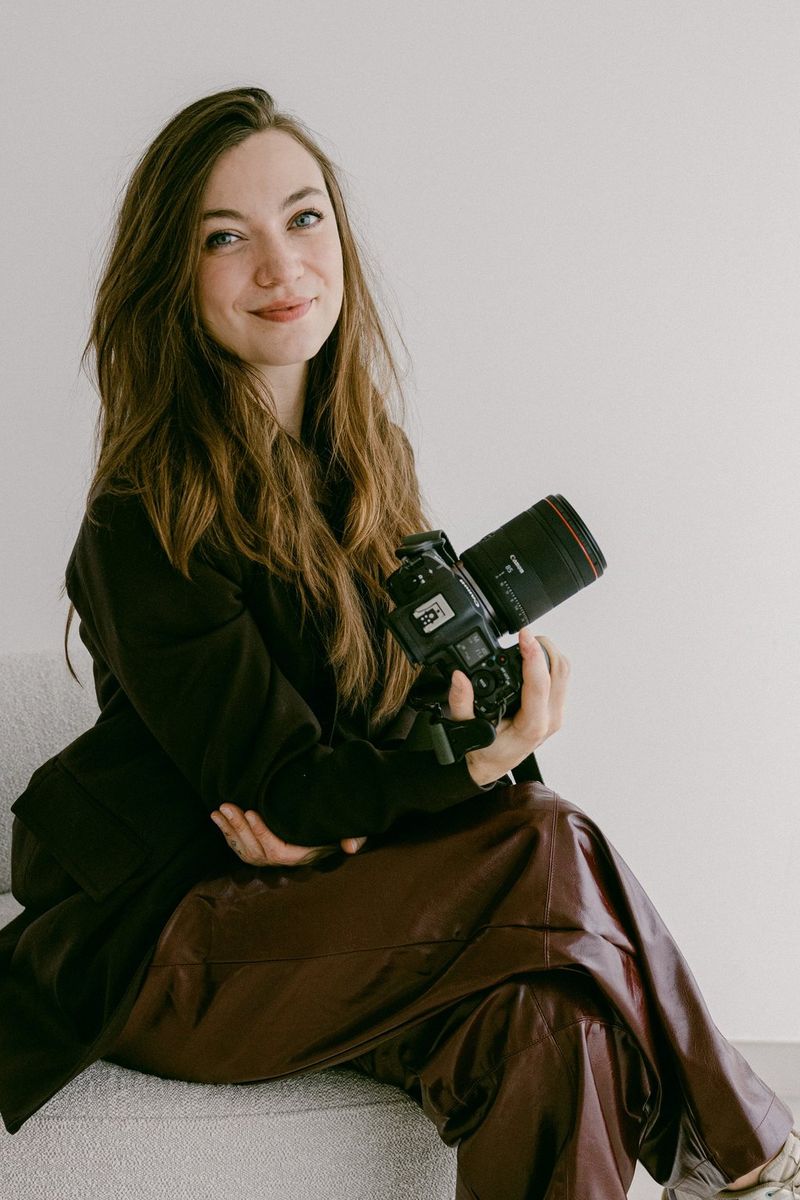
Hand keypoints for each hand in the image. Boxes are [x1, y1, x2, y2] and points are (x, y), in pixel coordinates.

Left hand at [210, 804, 366, 866]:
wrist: (325, 832)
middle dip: (240, 827)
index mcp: (299, 855)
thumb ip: (355, 838)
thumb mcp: (350, 832)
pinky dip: (226, 833)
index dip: (262, 832)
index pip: (276, 849)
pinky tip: (217, 818)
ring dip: (230, 830)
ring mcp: (268, 858)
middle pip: (255, 849)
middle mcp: (281, 861)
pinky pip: (238, 847)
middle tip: (227, 806)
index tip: (251, 811)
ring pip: (244, 849)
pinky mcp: (258, 851)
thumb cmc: (335, 830)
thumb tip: (351, 847)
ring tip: (219, 810)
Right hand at [449, 627, 569, 787]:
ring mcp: (556, 713)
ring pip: (564, 671)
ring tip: (526, 643)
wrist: (493, 765)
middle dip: (543, 647)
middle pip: (560, 671)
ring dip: (548, 652)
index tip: (524, 636)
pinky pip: (561, 677)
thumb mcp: (466, 729)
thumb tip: (459, 677)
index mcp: (532, 726)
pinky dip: (549, 661)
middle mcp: (550, 719)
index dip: (533, 656)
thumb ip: (460, 703)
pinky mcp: (555, 707)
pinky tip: (532, 657)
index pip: (540, 684)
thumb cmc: (485, 751)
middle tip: (523, 636)